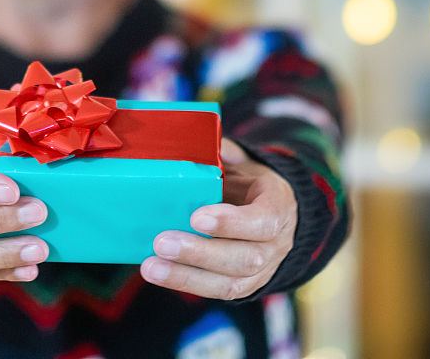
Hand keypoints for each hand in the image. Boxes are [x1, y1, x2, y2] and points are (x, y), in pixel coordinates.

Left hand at [140, 138, 296, 299]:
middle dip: (200, 252)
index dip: (231, 222)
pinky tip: (158, 273)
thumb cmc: (252, 186)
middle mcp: (276, 243)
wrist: (276, 217)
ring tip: (151, 265)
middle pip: (245, 257)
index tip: (197, 216)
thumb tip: (196, 137)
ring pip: (231, 282)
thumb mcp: (245, 164)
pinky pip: (218, 291)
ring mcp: (263, 270)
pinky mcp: (244, 286)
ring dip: (187, 275)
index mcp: (278, 206)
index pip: (262, 220)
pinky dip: (185, 283)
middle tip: (162, 242)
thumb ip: (225, 154)